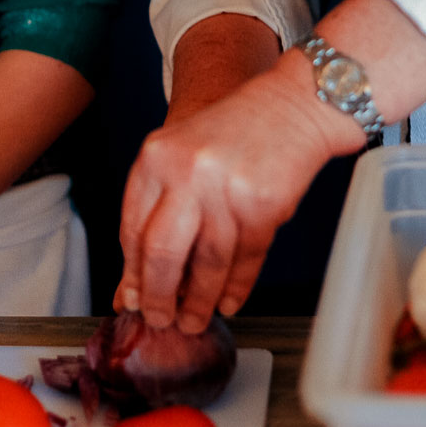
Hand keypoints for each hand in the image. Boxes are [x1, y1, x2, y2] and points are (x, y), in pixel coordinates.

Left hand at [115, 54, 361, 333]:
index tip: (134, 298)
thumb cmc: (234, 132)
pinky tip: (227, 302)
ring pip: (206, 264)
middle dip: (159, 297)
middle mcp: (187, 172)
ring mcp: (226, 189)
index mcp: (156, 157)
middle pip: (161, 253)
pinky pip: (244, 260)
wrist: (292, 106)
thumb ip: (156, 213)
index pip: (132, 229)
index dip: (133, 273)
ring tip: (193, 320)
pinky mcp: (263, 206)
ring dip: (198, 302)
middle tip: (160, 320)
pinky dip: (235, 288)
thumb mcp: (182, 159)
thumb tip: (134, 284)